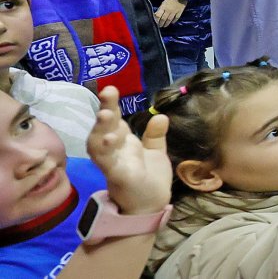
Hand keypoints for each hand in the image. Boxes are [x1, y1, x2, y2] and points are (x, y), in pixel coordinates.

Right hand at [87, 87, 171, 214]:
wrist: (150, 207)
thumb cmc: (149, 178)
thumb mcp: (155, 152)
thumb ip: (155, 135)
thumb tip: (160, 116)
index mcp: (122, 142)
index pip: (114, 120)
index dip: (111, 105)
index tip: (110, 88)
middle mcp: (114, 151)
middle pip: (104, 127)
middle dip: (105, 109)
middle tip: (107, 91)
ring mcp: (113, 164)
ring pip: (100, 145)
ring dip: (101, 129)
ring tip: (105, 114)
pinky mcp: (118, 177)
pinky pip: (109, 164)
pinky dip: (107, 152)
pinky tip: (109, 140)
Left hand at [153, 0, 186, 27]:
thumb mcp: (164, 2)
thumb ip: (160, 9)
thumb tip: (156, 14)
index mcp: (163, 7)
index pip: (158, 15)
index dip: (156, 20)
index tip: (155, 23)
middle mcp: (168, 10)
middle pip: (163, 19)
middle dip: (161, 23)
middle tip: (160, 26)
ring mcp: (174, 12)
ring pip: (169, 20)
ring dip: (166, 23)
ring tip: (164, 26)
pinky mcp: (179, 12)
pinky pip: (176, 18)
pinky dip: (174, 21)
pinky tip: (172, 22)